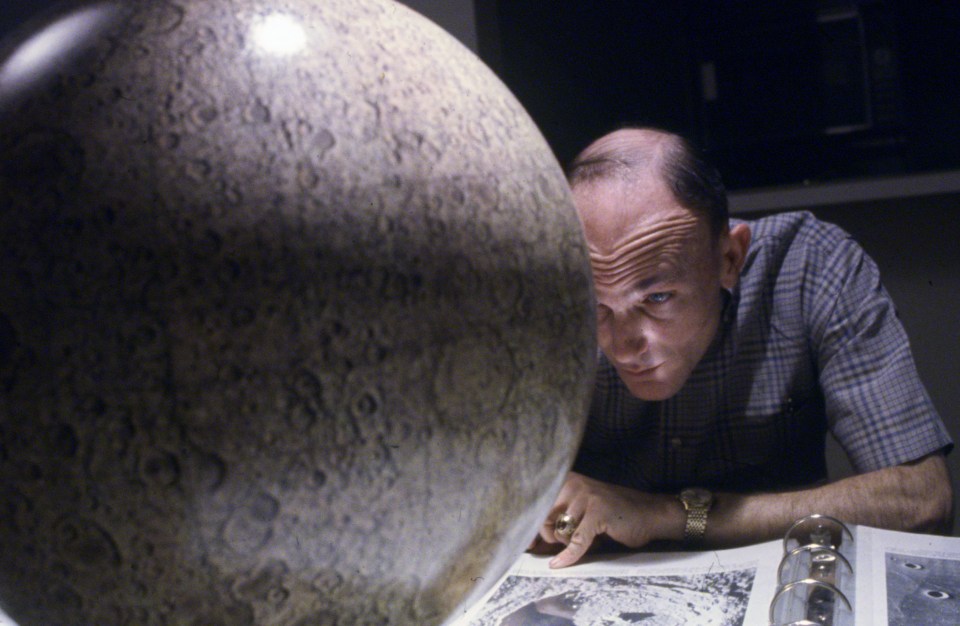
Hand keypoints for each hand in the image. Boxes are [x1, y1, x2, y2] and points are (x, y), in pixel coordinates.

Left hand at [538, 472, 683, 567]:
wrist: (651, 514)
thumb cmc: (613, 516)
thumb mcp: (582, 511)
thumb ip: (558, 519)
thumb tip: (530, 541)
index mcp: (567, 480)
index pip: (537, 503)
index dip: (528, 525)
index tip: (525, 544)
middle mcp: (574, 484)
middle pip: (543, 517)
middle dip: (549, 536)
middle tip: (559, 543)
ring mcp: (586, 497)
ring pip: (560, 531)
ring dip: (568, 543)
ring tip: (585, 538)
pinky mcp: (598, 513)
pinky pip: (576, 541)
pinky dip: (568, 556)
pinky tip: (560, 564)